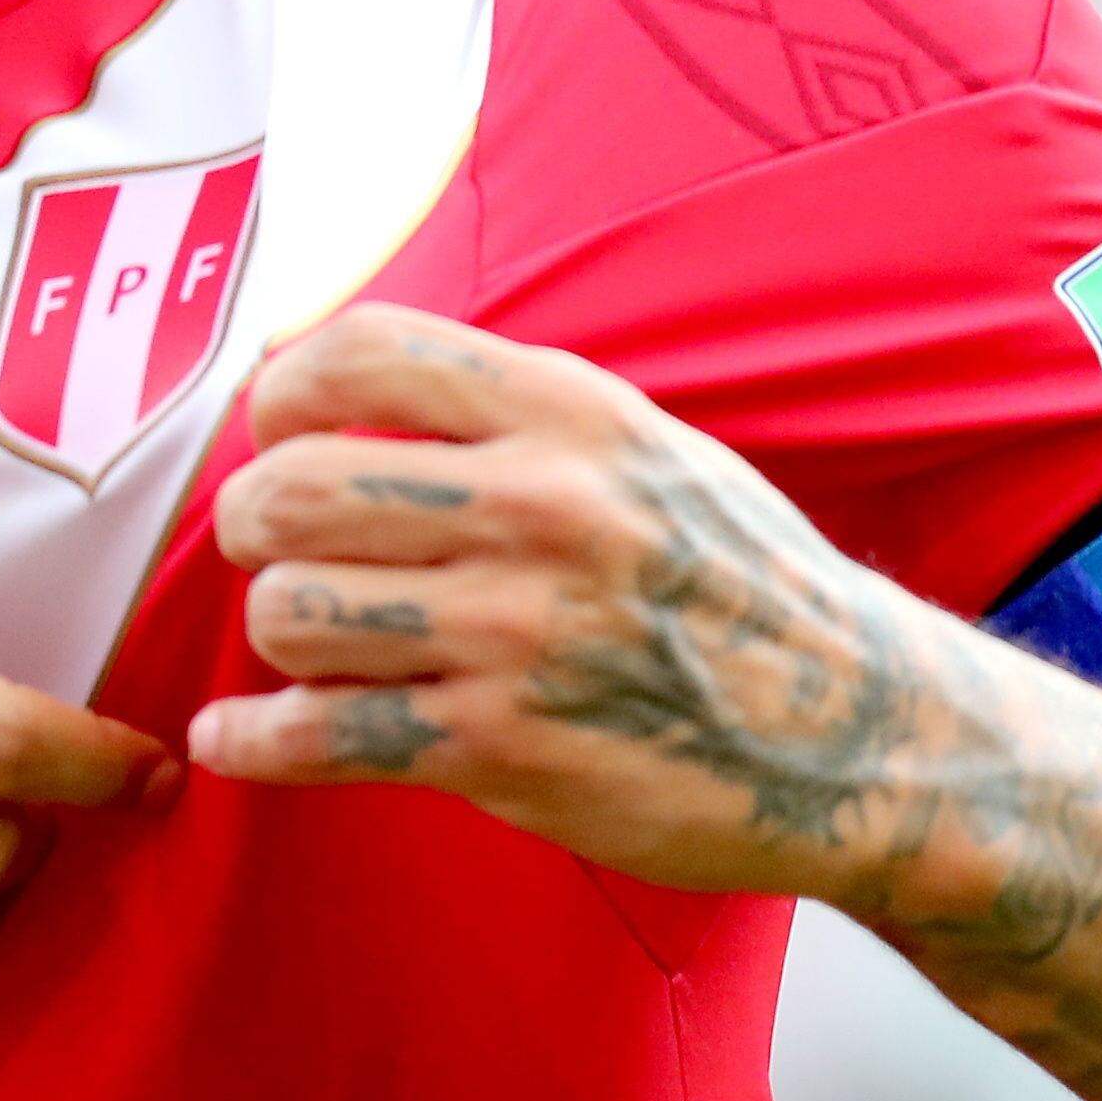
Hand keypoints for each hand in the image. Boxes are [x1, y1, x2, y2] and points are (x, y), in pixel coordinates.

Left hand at [186, 303, 934, 898]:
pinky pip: (316, 736)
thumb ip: (512, 415)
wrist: (861, 733)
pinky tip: (240, 740)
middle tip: (272, 548)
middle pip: (289, 488)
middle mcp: (536, 509)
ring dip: (280, 634)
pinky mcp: (499, 748)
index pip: (360, 352)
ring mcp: (514, 633)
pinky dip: (254, 742)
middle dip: (251, 523)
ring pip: (289, 611)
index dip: (284, 393)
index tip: (277, 430)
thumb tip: (338, 387)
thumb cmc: (740, 585)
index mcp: (568, 415)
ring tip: (313, 643)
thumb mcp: (648, 450)